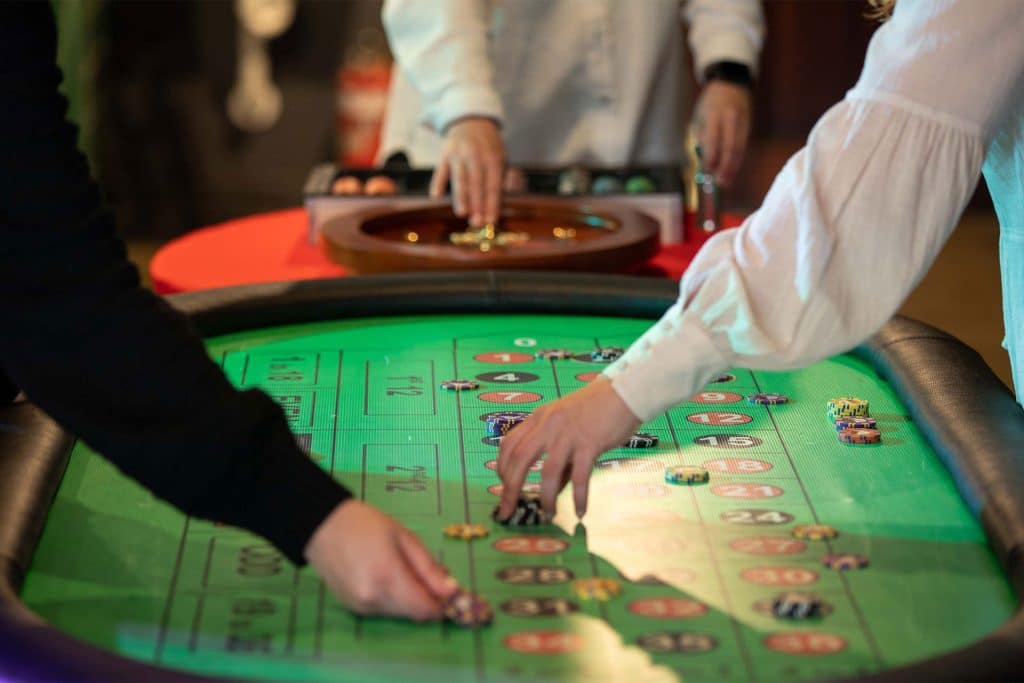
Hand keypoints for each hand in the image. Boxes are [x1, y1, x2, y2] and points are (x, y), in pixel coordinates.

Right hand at [305, 500, 458, 620]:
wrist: (322, 526)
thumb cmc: (366, 524)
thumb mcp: (405, 538)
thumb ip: (429, 568)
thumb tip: (452, 592)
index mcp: (388, 578)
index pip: (426, 609)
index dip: (442, 604)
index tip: (449, 591)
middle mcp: (373, 599)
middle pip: (414, 614)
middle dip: (427, 599)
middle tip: (428, 574)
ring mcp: (361, 607)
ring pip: (399, 614)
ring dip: (409, 600)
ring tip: (402, 569)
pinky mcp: (352, 608)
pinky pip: (382, 610)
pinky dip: (392, 599)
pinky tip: (384, 576)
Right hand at [430, 116, 504, 225]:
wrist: (471, 120)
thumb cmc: (488, 146)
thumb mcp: (501, 157)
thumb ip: (502, 178)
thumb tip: (502, 202)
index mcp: (493, 158)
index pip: (493, 186)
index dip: (491, 204)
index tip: (490, 221)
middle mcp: (476, 155)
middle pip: (477, 184)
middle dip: (477, 205)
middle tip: (477, 223)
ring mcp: (459, 153)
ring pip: (460, 178)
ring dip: (461, 197)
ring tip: (462, 214)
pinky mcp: (445, 152)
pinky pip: (440, 169)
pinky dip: (438, 182)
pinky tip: (436, 196)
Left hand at [496, 377, 640, 519]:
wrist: (625, 393)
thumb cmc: (595, 410)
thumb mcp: (566, 426)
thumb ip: (557, 456)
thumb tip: (552, 490)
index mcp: (539, 418)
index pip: (509, 443)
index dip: (502, 467)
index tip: (503, 486)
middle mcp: (549, 425)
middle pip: (520, 459)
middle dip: (510, 489)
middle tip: (507, 512)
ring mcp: (568, 434)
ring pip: (548, 471)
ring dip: (545, 498)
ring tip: (548, 516)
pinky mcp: (590, 443)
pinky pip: (580, 476)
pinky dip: (579, 497)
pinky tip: (581, 511)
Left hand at [691, 81, 751, 187]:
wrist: (731, 83)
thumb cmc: (709, 103)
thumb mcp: (700, 117)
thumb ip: (702, 139)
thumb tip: (704, 163)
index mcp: (714, 115)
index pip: (714, 141)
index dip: (712, 158)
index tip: (708, 171)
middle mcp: (730, 119)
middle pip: (731, 148)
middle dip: (725, 168)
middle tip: (720, 182)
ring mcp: (742, 122)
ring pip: (740, 149)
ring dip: (733, 168)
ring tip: (726, 181)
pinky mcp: (749, 126)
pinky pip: (743, 146)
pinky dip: (737, 160)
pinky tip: (732, 170)